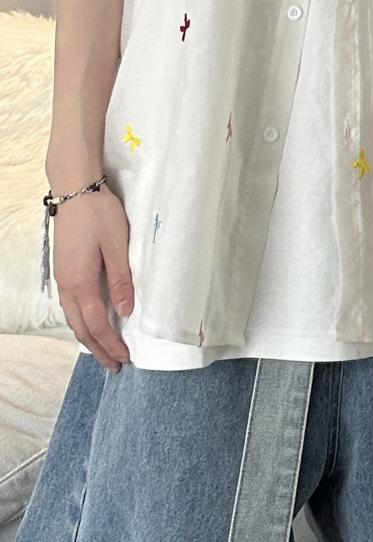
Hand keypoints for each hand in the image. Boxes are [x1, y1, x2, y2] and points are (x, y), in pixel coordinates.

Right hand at [53, 184, 132, 371]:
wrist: (75, 191)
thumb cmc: (100, 216)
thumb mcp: (117, 246)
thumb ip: (121, 279)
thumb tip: (125, 311)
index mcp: (81, 283)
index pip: (95, 324)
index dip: (110, 343)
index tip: (124, 358)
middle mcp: (67, 286)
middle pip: (80, 327)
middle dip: (98, 348)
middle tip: (115, 364)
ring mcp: (63, 278)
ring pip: (73, 318)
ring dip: (89, 336)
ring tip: (105, 349)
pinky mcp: (65, 270)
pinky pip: (72, 306)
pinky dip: (82, 321)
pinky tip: (93, 322)